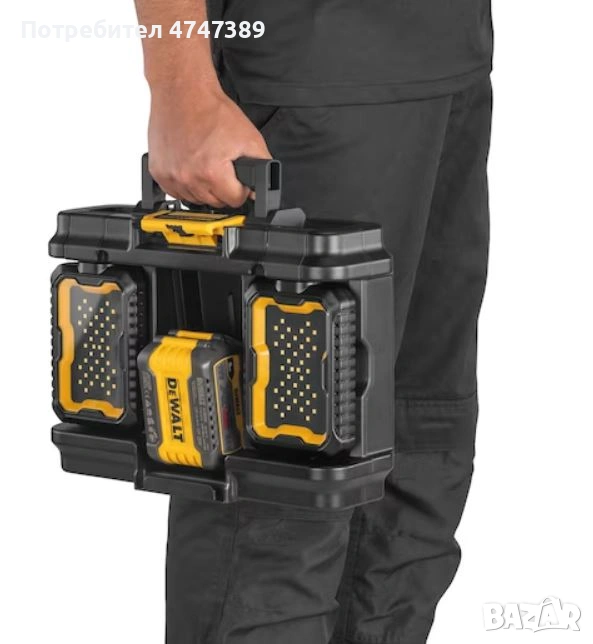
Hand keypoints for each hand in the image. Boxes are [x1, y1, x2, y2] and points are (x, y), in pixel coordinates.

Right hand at [147, 84, 270, 207]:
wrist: (182, 91)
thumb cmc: (212, 110)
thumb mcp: (250, 138)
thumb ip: (262, 166)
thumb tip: (262, 188)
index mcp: (211, 172)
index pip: (235, 200)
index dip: (241, 189)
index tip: (237, 179)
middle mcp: (188, 177)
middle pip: (215, 202)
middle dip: (222, 188)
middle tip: (221, 167)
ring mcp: (171, 176)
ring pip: (195, 200)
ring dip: (203, 188)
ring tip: (206, 164)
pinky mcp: (158, 173)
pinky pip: (176, 193)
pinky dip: (186, 184)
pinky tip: (191, 167)